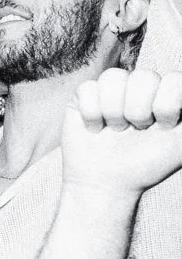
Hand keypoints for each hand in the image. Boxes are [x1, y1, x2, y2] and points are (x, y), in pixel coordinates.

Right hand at [58, 68, 181, 197]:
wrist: (109, 183)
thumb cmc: (148, 164)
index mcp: (168, 93)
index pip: (175, 79)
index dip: (167, 106)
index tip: (164, 128)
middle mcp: (142, 86)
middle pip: (144, 76)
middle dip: (139, 111)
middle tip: (137, 130)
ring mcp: (113, 89)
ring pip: (113, 77)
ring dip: (113, 112)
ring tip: (116, 129)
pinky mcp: (85, 95)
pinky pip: (88, 89)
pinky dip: (91, 115)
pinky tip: (96, 128)